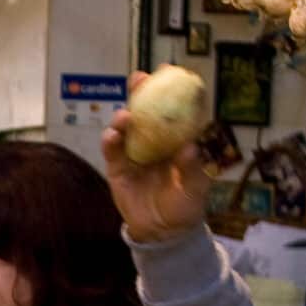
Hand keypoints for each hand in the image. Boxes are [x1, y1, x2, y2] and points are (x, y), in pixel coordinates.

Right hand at [102, 72, 210, 243]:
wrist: (162, 232)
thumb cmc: (184, 207)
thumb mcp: (195, 190)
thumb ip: (192, 170)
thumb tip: (189, 148)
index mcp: (175, 142)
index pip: (172, 111)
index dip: (170, 91)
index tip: (169, 73)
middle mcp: (154, 143)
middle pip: (145, 112)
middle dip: (140, 93)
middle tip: (138, 79)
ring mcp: (134, 154)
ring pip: (126, 129)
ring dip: (123, 118)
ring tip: (125, 116)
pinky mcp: (118, 169)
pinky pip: (112, 152)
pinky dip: (111, 141)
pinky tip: (112, 135)